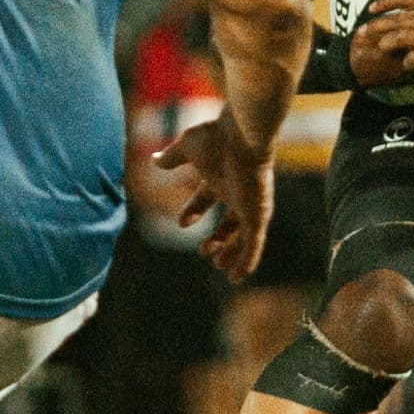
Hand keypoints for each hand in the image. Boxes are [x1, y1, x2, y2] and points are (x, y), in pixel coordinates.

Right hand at [153, 116, 271, 285]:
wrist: (242, 136)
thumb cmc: (217, 137)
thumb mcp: (187, 147)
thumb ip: (173, 156)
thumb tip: (155, 160)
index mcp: (221, 176)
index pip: (207, 197)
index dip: (195, 210)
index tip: (181, 222)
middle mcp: (237, 192)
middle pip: (230, 221)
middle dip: (218, 237)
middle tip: (204, 252)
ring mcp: (250, 205)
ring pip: (243, 237)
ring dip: (231, 253)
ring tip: (219, 266)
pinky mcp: (258, 216)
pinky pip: (253, 245)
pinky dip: (246, 261)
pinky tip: (237, 277)